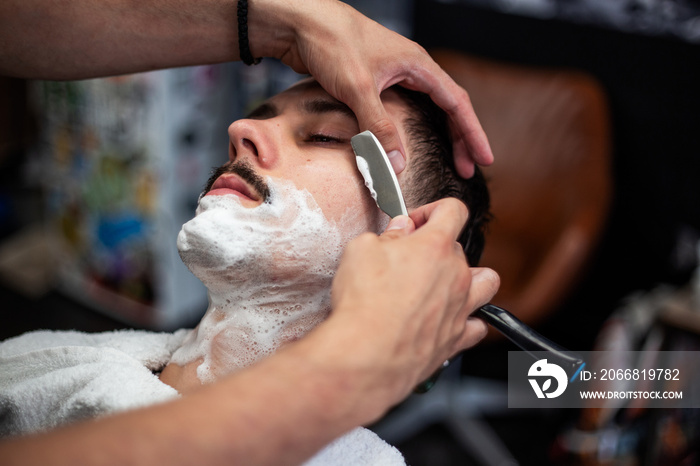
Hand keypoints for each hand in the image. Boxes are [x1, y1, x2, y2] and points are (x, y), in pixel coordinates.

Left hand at [251, 0, 493, 177]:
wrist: (299, 22)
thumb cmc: (331, 43)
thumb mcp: (359, 89)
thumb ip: (379, 128)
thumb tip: (399, 166)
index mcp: (418, 65)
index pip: (457, 103)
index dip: (473, 133)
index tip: (485, 159)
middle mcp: (410, 68)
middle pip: (446, 107)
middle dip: (459, 139)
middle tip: (466, 169)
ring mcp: (391, 74)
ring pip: (425, 108)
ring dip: (437, 134)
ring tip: (445, 160)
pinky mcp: (372, 82)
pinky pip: (402, 109)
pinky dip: (411, 129)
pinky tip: (405, 144)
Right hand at [327, 198, 498, 408]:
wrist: (367, 354)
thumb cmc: (364, 302)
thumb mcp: (361, 250)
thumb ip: (387, 235)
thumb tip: (399, 231)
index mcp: (435, 246)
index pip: (453, 211)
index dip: (432, 210)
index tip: (415, 222)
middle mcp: (455, 275)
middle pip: (459, 249)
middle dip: (435, 249)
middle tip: (408, 259)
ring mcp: (460, 308)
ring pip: (487, 283)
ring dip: (470, 279)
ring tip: (446, 283)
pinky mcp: (456, 339)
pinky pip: (477, 326)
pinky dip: (467, 321)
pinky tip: (448, 320)